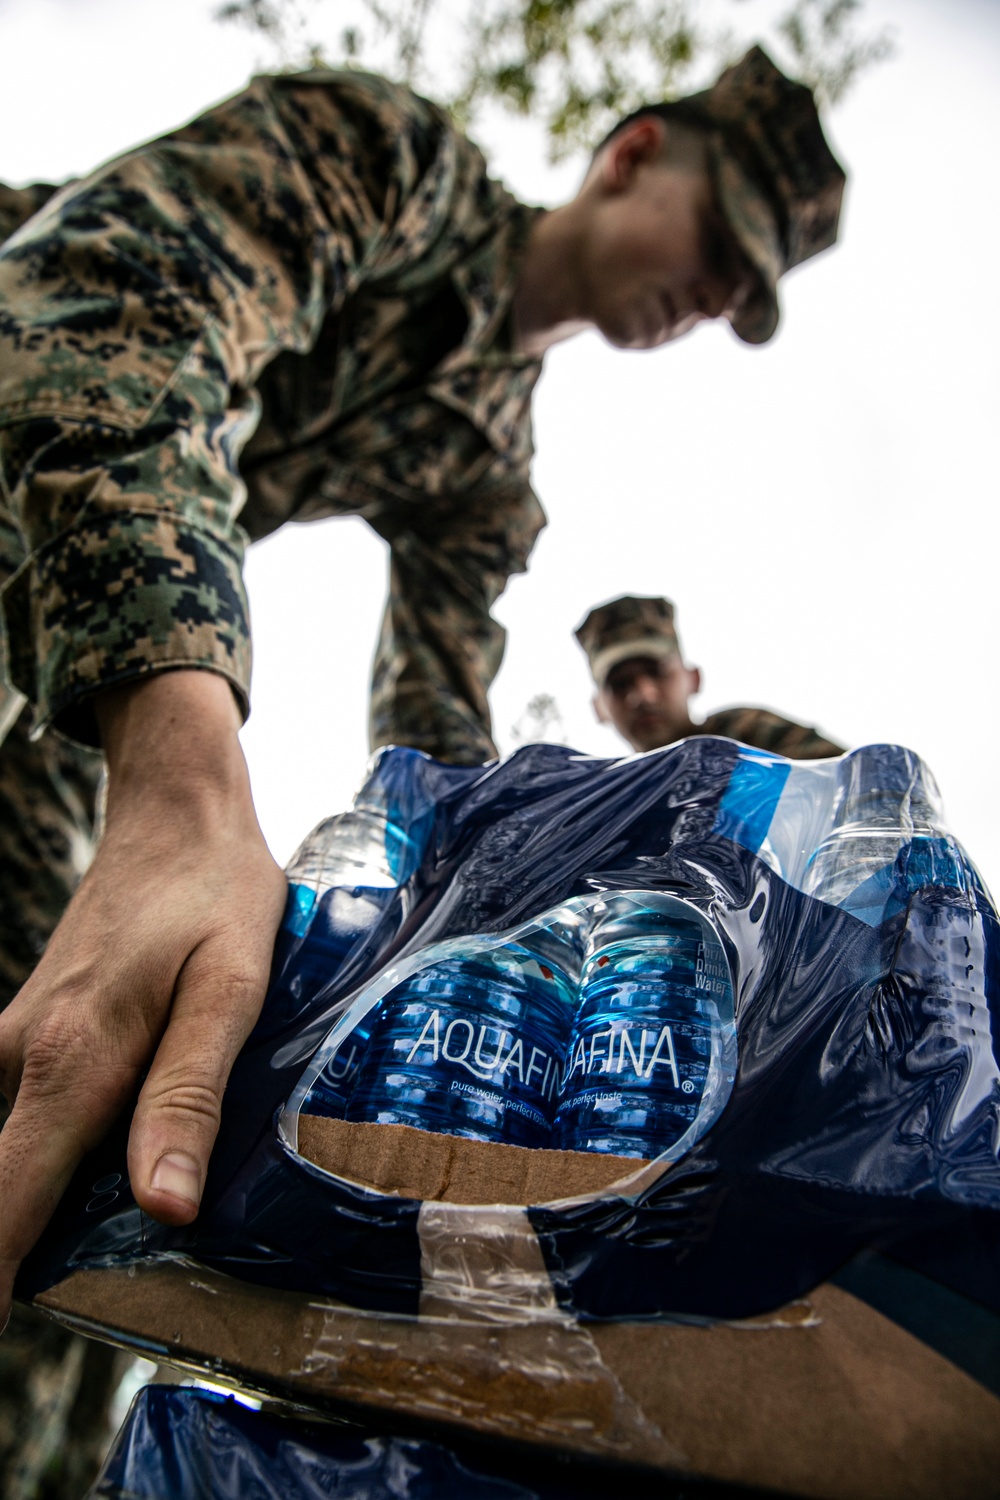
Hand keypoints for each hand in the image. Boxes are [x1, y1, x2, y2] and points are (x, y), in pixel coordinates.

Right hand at [0, 671, 286, 1326]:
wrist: (177, 812)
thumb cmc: (216, 895)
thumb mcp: (231, 990)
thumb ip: (190, 1096)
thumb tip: (162, 1210)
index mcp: (72, 1064)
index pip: (2, 1204)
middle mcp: (24, 1059)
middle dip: (16, 1250)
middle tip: (90, 1290)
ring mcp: (20, 1041)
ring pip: (15, 1149)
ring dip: (44, 1198)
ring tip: (118, 1239)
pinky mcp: (36, 1029)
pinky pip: (30, 1110)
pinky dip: (57, 1147)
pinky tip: (122, 1154)